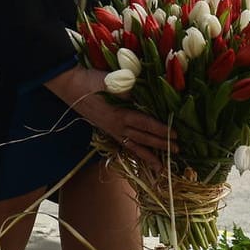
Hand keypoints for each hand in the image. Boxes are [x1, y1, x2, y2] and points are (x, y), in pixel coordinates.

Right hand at [46, 66, 173, 170]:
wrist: (71, 86)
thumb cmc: (93, 82)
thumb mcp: (116, 83)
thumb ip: (134, 90)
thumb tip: (151, 94)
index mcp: (122, 114)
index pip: (147, 124)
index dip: (162, 130)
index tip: (175, 134)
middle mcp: (118, 126)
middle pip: (144, 138)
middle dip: (161, 145)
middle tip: (178, 151)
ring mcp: (112, 130)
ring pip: (134, 146)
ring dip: (149, 156)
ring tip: (160, 167)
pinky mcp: (107, 130)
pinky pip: (124, 144)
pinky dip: (135, 151)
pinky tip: (141, 155)